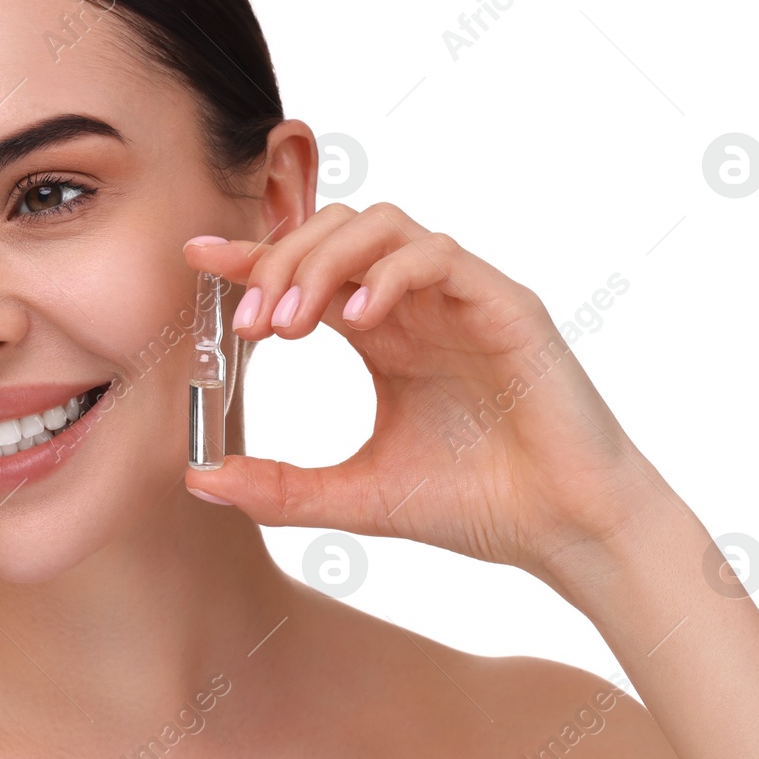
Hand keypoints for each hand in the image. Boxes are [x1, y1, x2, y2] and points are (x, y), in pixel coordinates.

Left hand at [181, 202, 680, 580]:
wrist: (561, 531)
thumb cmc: (475, 505)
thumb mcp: (355, 496)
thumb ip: (280, 488)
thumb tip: (199, 479)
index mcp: (383, 334)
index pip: (307, 272)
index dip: (251, 255)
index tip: (197, 255)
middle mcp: (416, 305)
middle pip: (335, 232)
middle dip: (281, 262)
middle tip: (251, 324)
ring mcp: (461, 298)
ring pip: (382, 226)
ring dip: (325, 262)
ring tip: (295, 323)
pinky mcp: (504, 305)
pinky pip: (438, 255)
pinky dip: (390, 274)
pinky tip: (358, 320)